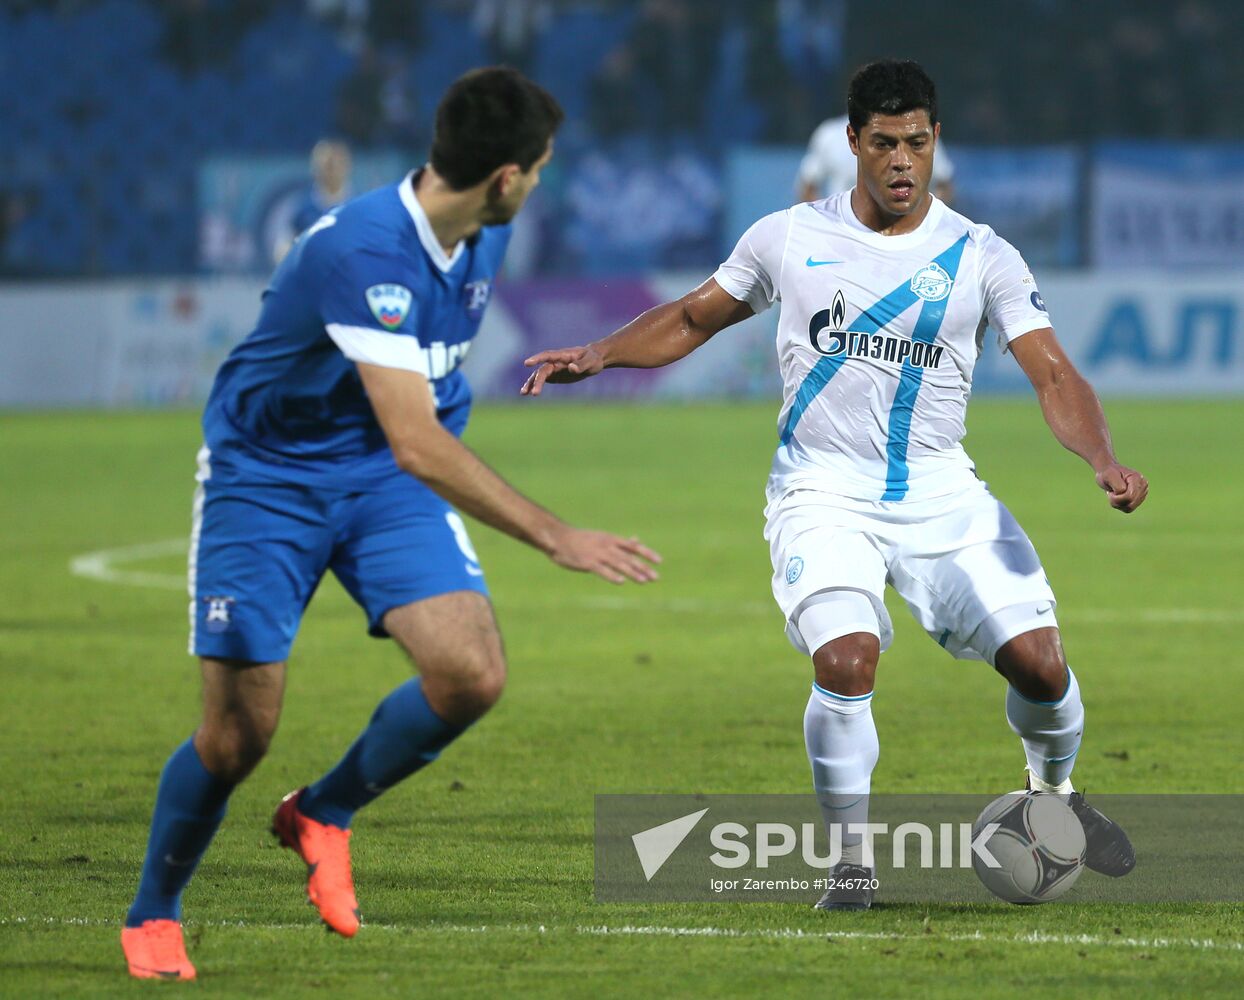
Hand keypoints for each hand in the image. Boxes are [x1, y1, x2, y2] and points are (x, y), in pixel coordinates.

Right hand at [520, 345, 605, 395]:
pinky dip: (534, 386)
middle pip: (543, 370)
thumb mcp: (591, 362)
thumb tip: (571, 367)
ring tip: (523, 394)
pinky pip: (542, 380)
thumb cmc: (593, 359)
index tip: (527, 363)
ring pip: (539, 375)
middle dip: (537, 381)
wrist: (592, 360)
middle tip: (534, 393)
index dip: (537, 359)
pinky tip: (528, 393)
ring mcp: (553, 368)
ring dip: (531, 383)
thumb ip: (581, 365)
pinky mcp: (554, 375)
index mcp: (563, 355)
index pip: (548, 356)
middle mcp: (555, 361)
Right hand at [546, 526, 661, 583]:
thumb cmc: (582, 539)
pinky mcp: (587, 563)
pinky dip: (612, 575)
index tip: (659, 561)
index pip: (633, 546)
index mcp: (611, 539)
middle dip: (643, 568)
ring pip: (618, 564)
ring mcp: (597, 554)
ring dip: (632, 573)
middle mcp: (607, 545)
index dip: (647, 553)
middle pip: (629, 558)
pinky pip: (602, 570)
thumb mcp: (603, 537)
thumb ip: (620, 542)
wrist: (559, 537)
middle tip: (656, 577)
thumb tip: (637, 540)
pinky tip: (621, 581)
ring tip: (643, 581)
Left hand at [1095, 462, 1147, 512]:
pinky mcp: (1138, 500)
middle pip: (1130, 504)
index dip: (1117, 497)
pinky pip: (1128, 509)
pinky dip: (1120, 506)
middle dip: (1116, 501)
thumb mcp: (1108, 475)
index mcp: (1138, 478)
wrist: (1108, 473)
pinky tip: (1117, 498)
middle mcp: (1143, 486)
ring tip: (1113, 494)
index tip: (1111, 489)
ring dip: (1117, 504)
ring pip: (1129, 508)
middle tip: (1111, 493)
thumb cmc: (1107, 473)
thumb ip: (1117, 485)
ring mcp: (1142, 494)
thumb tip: (1124, 492)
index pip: (1130, 496)